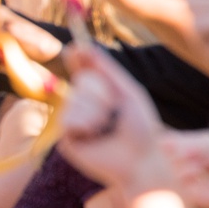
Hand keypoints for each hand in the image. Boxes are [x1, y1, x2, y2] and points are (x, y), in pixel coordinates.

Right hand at [56, 44, 167, 190]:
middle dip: (101, 92)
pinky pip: (68, 119)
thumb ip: (106, 69)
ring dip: (96, 110)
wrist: (141, 161)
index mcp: (100, 96)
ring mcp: (74, 124)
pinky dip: (86, 123)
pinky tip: (96, 135)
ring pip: (74, 100)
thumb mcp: (128, 92)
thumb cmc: (141, 129)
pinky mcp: (67, 140)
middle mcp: (84, 108)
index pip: (84, 71)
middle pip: (82, 81)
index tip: (73, 48)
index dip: (78, 59)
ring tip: (107, 127)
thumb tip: (83, 46)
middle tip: (114, 111)